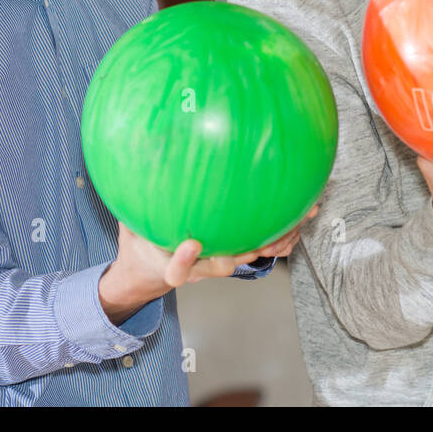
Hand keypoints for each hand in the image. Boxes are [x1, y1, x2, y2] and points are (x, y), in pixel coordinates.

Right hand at [100, 204, 320, 320]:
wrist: (151, 272)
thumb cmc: (142, 243)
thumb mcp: (130, 224)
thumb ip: (134, 201)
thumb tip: (132, 160)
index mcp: (170, 262)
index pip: (175, 267)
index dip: (184, 260)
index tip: (191, 244)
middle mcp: (199, 267)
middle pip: (223, 264)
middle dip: (247, 249)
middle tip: (267, 235)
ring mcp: (218, 262)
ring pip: (250, 254)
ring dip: (278, 238)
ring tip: (302, 216)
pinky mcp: (234, 253)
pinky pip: (260, 244)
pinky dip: (282, 231)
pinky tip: (302, 211)